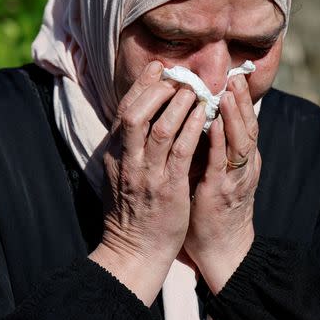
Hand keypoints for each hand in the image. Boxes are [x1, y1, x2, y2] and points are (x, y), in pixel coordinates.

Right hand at [89, 61, 206, 304]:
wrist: (133, 252)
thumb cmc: (132, 211)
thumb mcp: (119, 173)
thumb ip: (127, 146)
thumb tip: (138, 115)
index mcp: (114, 155)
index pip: (124, 110)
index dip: (142, 86)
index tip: (160, 68)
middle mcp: (127, 161)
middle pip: (135, 113)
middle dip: (157, 90)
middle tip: (179, 78)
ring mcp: (147, 175)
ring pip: (159, 129)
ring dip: (179, 106)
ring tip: (196, 92)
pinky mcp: (168, 189)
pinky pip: (181, 152)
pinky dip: (193, 130)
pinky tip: (205, 118)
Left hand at [183, 74, 259, 293]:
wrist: (221, 250)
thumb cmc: (211, 208)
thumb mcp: (212, 171)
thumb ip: (208, 147)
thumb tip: (194, 118)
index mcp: (241, 159)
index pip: (243, 123)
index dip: (240, 100)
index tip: (233, 76)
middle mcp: (243, 165)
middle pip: (247, 126)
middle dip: (241, 100)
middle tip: (234, 75)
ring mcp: (235, 178)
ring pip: (240, 140)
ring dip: (233, 115)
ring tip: (227, 92)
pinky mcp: (221, 192)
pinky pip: (222, 163)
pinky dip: (219, 142)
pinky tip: (211, 125)